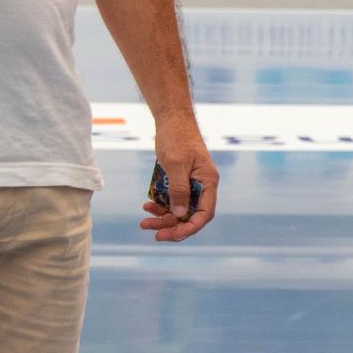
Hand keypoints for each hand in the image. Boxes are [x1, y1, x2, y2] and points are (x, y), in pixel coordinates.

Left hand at [140, 120, 218, 241]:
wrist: (171, 118)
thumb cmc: (176, 137)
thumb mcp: (176, 165)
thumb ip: (179, 190)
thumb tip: (180, 213)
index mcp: (208, 181)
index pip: (204, 213)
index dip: (190, 227)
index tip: (172, 234)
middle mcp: (202, 185)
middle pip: (190, 214)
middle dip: (172, 226)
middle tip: (154, 234)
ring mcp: (191, 183)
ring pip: (179, 209)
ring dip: (163, 218)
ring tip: (144, 221)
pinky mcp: (180, 180)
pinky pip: (172, 199)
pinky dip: (160, 205)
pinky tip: (147, 205)